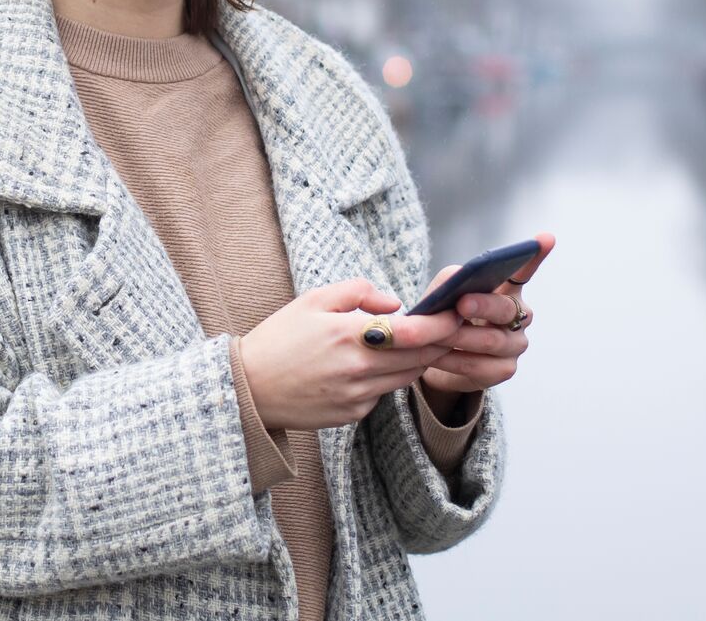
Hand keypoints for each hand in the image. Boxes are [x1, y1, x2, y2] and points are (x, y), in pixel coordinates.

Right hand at [239, 278, 478, 430]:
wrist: (249, 388)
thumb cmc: (279, 339)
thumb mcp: (312, 300)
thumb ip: (359, 292)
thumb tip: (395, 302)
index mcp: (348, 335)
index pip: (414, 332)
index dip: (442, 324)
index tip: (455, 314)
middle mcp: (358, 369)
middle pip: (420, 358)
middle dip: (439, 342)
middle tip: (450, 326)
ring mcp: (357, 396)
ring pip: (407, 377)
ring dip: (417, 360)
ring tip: (416, 343)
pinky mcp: (353, 414)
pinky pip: (383, 393)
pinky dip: (387, 378)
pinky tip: (372, 366)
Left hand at [414, 231, 554, 399]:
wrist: (434, 360)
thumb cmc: (443, 318)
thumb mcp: (442, 295)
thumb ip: (450, 283)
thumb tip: (457, 280)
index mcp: (507, 290)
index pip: (523, 271)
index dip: (535, 256)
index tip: (545, 238)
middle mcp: (520, 316)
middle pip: (506, 309)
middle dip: (483, 306)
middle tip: (461, 304)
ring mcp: (516, 345)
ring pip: (490, 340)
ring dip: (458, 336)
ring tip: (434, 334)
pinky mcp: (504, 370)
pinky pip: (478, 365)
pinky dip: (452, 359)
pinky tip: (434, 355)